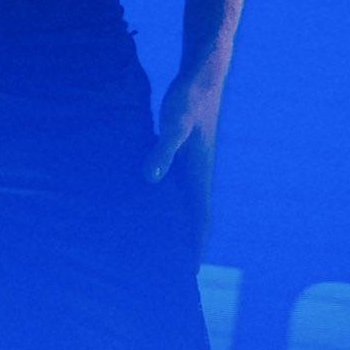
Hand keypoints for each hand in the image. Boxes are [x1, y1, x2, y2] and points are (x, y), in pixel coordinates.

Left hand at [144, 65, 223, 261]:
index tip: (191, 274)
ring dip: (175, 226)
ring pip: (183, 206)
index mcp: (199, 176)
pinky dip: (165, 204)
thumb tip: (150, 179)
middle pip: (193, 220)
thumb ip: (162, 150)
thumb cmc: (188, 99)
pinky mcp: (180, 156)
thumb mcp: (173, 124)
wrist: (202, 75)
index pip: (200, 221)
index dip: (196, 247)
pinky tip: (148, 207)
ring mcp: (190, 167)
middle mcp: (197, 177)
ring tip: (159, 248)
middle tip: (172, 273)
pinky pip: (172, 189)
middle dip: (185, 245)